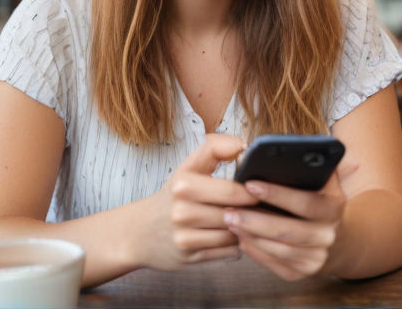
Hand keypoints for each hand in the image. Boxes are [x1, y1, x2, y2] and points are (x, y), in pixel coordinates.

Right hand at [139, 134, 257, 270]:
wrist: (140, 232)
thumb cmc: (173, 196)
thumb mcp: (187, 168)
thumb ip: (214, 149)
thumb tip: (242, 144)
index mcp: (183, 184)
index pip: (231, 189)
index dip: (251, 189)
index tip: (260, 186)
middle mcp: (181, 211)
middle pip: (235, 213)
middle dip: (253, 209)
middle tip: (262, 204)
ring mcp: (185, 237)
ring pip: (234, 234)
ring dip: (246, 227)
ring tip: (249, 218)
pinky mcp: (190, 257)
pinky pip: (229, 252)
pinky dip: (236, 243)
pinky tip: (233, 234)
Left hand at [223, 169, 349, 280]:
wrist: (340, 239)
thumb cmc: (321, 200)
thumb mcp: (325, 180)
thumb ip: (313, 164)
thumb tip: (294, 148)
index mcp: (334, 207)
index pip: (305, 202)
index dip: (277, 194)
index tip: (250, 183)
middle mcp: (329, 235)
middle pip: (288, 231)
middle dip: (255, 221)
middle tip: (228, 210)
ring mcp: (317, 258)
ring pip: (279, 250)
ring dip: (251, 236)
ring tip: (229, 222)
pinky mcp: (304, 273)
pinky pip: (276, 265)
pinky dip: (256, 252)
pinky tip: (240, 239)